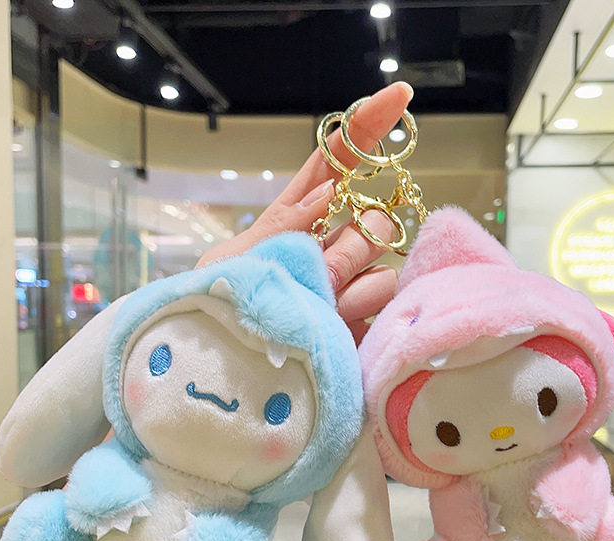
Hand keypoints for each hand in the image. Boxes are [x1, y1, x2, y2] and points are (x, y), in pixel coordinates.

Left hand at [196, 81, 413, 342]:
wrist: (216, 372)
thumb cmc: (215, 308)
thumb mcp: (234, 261)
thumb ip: (283, 228)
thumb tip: (330, 193)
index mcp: (295, 220)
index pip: (336, 164)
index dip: (365, 128)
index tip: (398, 96)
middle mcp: (330, 250)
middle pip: (371, 222)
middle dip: (351, 242)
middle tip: (318, 272)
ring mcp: (349, 289)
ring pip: (381, 270)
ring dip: (347, 288)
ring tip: (311, 313)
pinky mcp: (360, 326)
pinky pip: (383, 309)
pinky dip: (358, 315)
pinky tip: (332, 327)